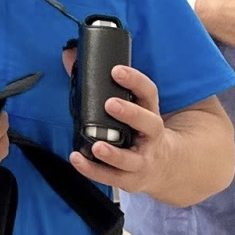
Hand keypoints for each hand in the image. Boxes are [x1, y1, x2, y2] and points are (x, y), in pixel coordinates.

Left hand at [61, 47, 171, 195]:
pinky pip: (111, 177)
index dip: (135, 80)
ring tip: (97, 145)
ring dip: (113, 153)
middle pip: (148, 124)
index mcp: (150, 113)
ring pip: (131, 158)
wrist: (165, 167)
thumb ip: (101, 83)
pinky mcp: (130, 179)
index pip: (149, 93)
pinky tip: (77, 159)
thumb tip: (69, 55)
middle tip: (110, 103)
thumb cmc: (139, 131)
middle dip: (130, 113)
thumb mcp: (131, 107)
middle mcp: (151, 137)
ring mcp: (143, 160)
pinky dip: (93, 170)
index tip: (117, 70)